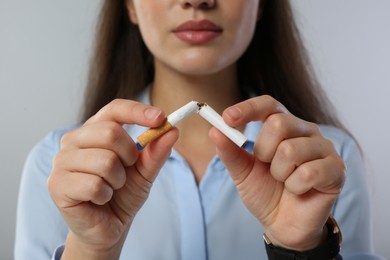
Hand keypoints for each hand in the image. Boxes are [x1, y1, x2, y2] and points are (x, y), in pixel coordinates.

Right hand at [48, 99, 178, 258]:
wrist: (108, 226)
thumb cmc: (124, 193)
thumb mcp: (145, 171)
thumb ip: (156, 151)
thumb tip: (172, 130)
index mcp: (95, 129)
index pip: (114, 109)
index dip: (138, 111)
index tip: (161, 118)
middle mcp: (74, 140)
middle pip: (111, 132)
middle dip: (129, 156)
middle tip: (127, 170)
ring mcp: (62, 161)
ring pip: (105, 161)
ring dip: (118, 180)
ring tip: (111, 187)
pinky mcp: (57, 185)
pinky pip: (94, 185)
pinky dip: (105, 195)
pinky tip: (99, 199)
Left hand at [210, 95, 345, 250]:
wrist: (282, 224)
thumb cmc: (264, 192)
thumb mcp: (241, 172)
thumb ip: (230, 152)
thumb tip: (214, 130)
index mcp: (284, 126)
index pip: (268, 104)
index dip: (248, 109)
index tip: (227, 118)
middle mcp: (306, 131)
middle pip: (278, 123)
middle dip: (263, 151)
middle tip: (266, 166)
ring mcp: (324, 148)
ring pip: (291, 150)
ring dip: (279, 173)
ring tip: (284, 181)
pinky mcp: (336, 169)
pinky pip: (309, 172)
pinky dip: (295, 186)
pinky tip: (298, 190)